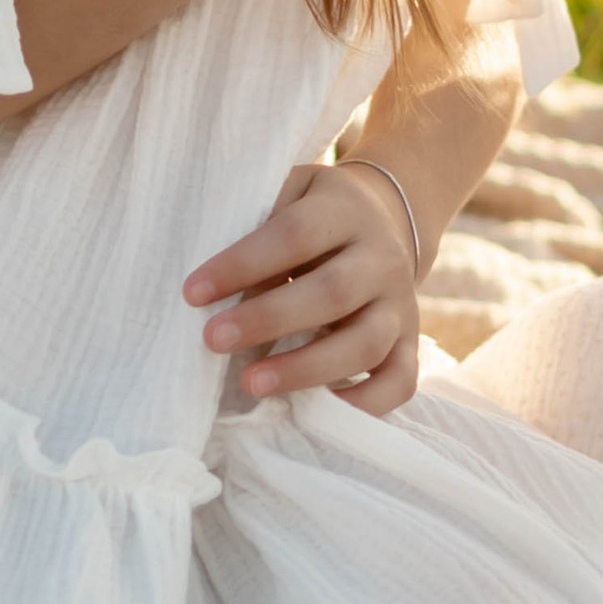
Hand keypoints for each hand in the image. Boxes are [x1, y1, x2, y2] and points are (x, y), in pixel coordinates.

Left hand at [183, 160, 422, 415]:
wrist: (386, 219)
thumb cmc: (312, 214)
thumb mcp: (289, 195)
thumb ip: (257, 227)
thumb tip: (209, 290)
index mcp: (345, 210)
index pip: (295, 234)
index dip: (242, 264)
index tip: (192, 293)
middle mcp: (382, 257)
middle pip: (332, 292)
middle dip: (268, 320)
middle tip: (213, 340)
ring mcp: (401, 303)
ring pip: (365, 343)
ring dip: (305, 369)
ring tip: (250, 383)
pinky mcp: (410, 341)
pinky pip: (400, 381)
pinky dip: (365, 403)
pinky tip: (317, 408)